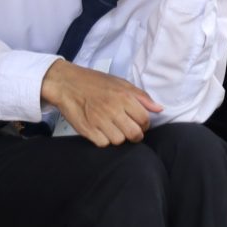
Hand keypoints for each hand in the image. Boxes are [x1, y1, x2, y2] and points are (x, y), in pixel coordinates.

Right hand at [40, 60, 161, 145]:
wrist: (67, 84)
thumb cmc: (96, 83)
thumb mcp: (121, 83)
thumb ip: (142, 97)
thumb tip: (159, 109)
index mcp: (124, 97)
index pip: (144, 120)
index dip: (145, 124)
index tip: (140, 124)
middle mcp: (113, 110)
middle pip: (134, 134)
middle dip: (135, 135)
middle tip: (130, 130)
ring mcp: (99, 121)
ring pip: (119, 141)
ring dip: (119, 137)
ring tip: (114, 129)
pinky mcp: (87, 130)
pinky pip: (103, 144)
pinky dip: (104, 140)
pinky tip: (102, 131)